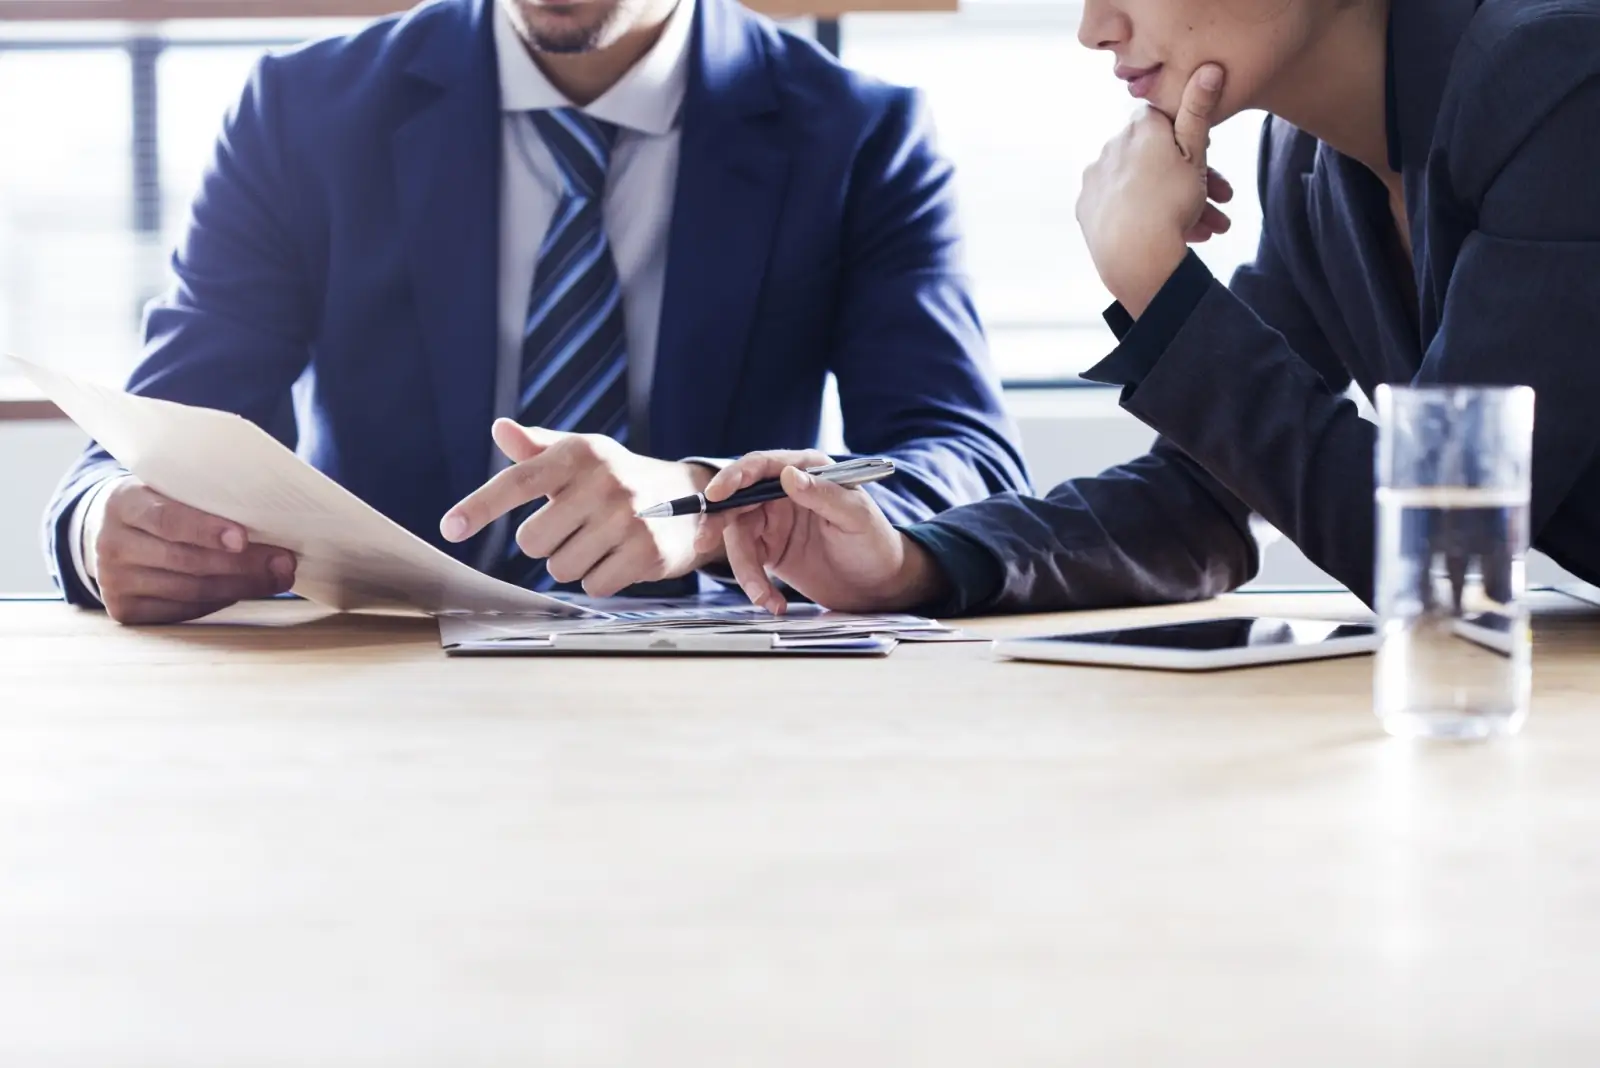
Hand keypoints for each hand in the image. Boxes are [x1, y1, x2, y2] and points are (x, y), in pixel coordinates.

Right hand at [91, 479, 296, 624]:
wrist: (120, 531)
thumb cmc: (164, 505)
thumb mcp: (175, 490)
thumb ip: (209, 499)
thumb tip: (272, 521)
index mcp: (123, 502)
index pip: (167, 519)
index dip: (206, 530)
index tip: (243, 538)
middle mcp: (110, 543)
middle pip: (186, 560)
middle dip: (243, 564)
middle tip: (284, 562)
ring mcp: (113, 580)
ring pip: (190, 590)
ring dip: (241, 586)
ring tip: (277, 577)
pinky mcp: (124, 609)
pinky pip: (183, 610)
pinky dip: (220, 601)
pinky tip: (244, 589)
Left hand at [440, 419, 719, 597]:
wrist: (694, 500)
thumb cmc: (622, 477)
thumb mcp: (583, 455)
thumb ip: (538, 448)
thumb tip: (500, 429)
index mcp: (581, 454)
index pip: (518, 481)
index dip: (480, 505)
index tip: (450, 527)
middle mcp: (605, 482)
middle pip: (533, 541)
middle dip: (548, 543)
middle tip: (575, 528)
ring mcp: (628, 517)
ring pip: (561, 567)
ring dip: (574, 563)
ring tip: (602, 541)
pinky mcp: (647, 551)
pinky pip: (593, 585)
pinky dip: (602, 579)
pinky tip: (621, 557)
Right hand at [693, 449, 948, 614]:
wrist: (878, 586)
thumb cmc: (875, 544)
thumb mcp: (855, 517)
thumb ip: (823, 494)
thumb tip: (789, 476)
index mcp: (807, 470)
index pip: (762, 466)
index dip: (735, 477)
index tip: (716, 494)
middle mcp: (785, 491)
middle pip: (738, 499)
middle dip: (718, 521)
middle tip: (704, 541)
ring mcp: (774, 520)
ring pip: (738, 536)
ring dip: (743, 567)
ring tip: (763, 597)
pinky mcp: (769, 549)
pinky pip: (747, 562)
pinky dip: (753, 584)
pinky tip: (772, 602)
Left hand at [1077, 63, 1231, 315]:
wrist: (1136, 257)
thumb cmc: (1172, 203)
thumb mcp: (1195, 154)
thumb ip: (1198, 111)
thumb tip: (1209, 67)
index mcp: (1138, 128)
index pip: (1166, 121)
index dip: (1190, 139)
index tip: (1208, 160)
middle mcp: (1111, 146)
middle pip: (1157, 158)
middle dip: (1195, 180)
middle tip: (1223, 202)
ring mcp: (1095, 179)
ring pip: (1145, 187)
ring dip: (1180, 205)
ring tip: (1210, 228)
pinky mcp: (1087, 208)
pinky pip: (1122, 207)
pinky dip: (1147, 217)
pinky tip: (1173, 235)